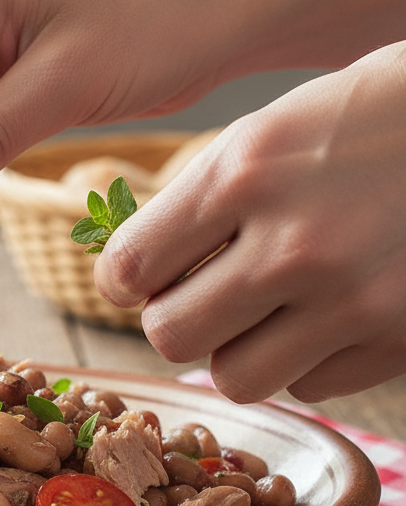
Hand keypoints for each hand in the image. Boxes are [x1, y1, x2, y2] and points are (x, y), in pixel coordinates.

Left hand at [95, 40, 405, 402]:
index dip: (127, 280)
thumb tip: (131, 278)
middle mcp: (297, 242)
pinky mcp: (401, 337)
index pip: (128, 269)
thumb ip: (196, 205)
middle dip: (176, 320)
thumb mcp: (268, 133)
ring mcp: (355, 298)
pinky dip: (306, 360)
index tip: (143, 277)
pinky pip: (309, 386)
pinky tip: (329, 314)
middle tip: (203, 296)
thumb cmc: (367, 120)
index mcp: (247, 173)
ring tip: (266, 310)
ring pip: (235, 379)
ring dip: (238, 351)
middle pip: (172, 336)